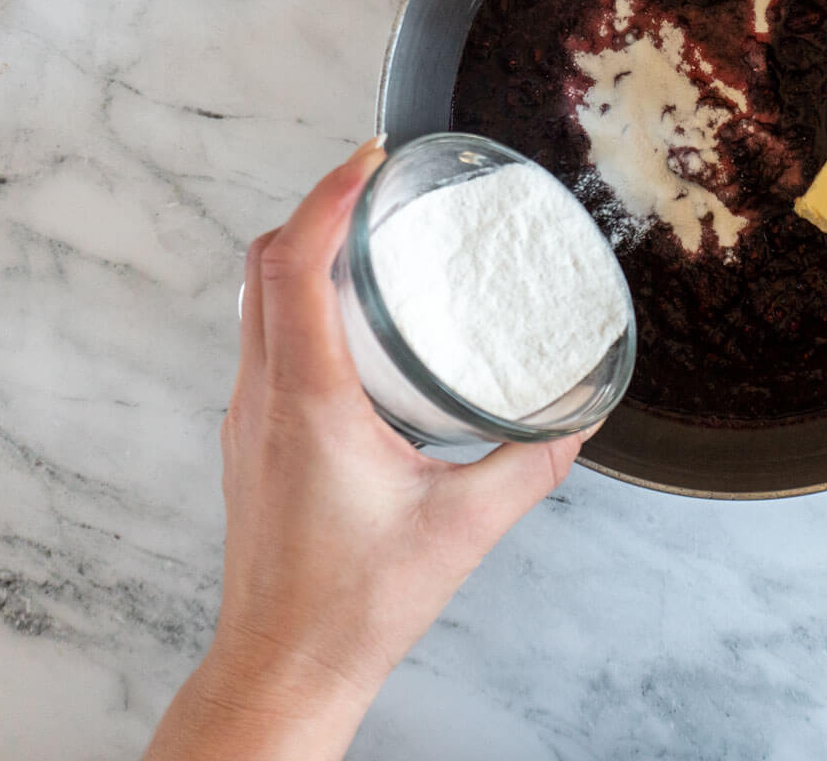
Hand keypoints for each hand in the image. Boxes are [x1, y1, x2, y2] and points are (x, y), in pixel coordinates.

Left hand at [145, 138, 587, 759]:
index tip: (370, 158)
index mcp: (307, 401)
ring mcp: (247, 419)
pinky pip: (264, 342)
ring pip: (256, 303)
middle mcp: (263, 397)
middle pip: (263, 266)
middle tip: (380, 187)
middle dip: (318, 208)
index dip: (327, 195)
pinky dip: (300, 304)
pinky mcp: (252, 441)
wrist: (283, 667)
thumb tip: (578, 416)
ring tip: (371, 242)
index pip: (294, 264)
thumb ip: (532, 465)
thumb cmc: (353, 607)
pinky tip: (355, 325)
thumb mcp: (464, 528)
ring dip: (304, 256)